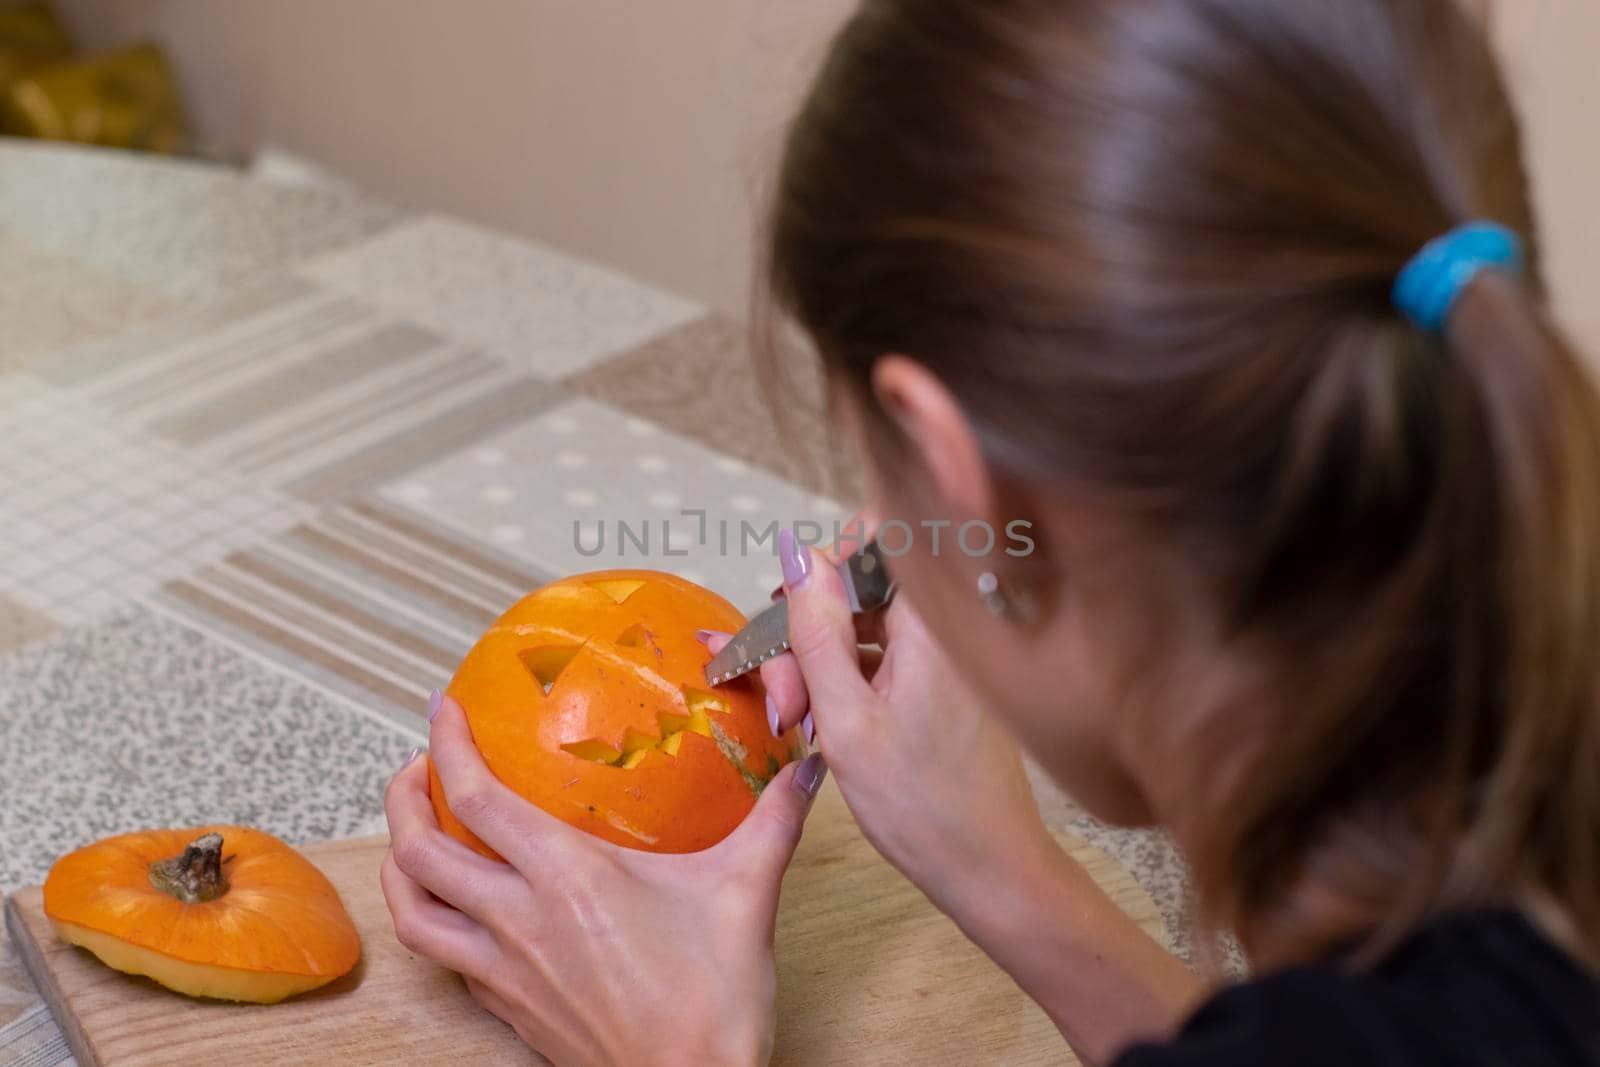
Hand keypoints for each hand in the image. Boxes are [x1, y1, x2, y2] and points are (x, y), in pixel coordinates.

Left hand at [381, 694, 827, 1066]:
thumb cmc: (714, 1002)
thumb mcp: (746, 893)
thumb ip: (773, 819)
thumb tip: (805, 767)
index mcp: (567, 878)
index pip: (476, 798)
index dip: (447, 746)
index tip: (444, 710)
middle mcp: (520, 921)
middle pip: (418, 851)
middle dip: (403, 797)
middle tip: (418, 767)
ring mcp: (505, 971)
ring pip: (413, 912)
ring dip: (399, 865)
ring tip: (414, 834)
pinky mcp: (508, 1009)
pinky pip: (447, 959)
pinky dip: (435, 921)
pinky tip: (464, 908)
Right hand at [737, 532, 1201, 1065]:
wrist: (990, 870)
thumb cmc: (920, 804)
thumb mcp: (846, 718)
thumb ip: (818, 631)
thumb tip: (795, 550)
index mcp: (930, 623)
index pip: (880, 534)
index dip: (826, 560)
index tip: (789, 612)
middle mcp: (943, 628)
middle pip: (862, 586)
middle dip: (809, 627)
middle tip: (785, 695)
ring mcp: (944, 658)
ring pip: (866, 626)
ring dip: (820, 661)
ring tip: (797, 719)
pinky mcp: (941, 687)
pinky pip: (884, 657)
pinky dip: (846, 680)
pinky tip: (822, 724)